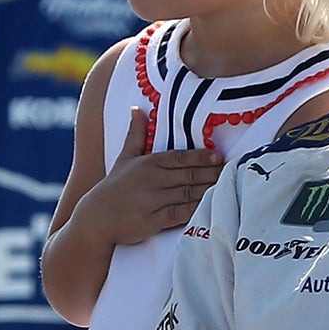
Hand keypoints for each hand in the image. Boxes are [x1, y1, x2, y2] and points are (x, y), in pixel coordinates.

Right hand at [72, 108, 224, 247]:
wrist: (95, 219)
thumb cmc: (113, 188)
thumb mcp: (124, 159)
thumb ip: (135, 135)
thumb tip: (136, 108)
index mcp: (147, 163)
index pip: (180, 157)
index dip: (201, 157)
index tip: (219, 156)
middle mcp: (151, 180)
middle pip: (189, 175)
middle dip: (212, 173)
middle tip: (233, 171)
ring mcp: (152, 201)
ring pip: (188, 194)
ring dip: (209, 190)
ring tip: (229, 188)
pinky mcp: (152, 221)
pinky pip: (180, 214)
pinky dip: (196, 210)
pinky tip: (211, 208)